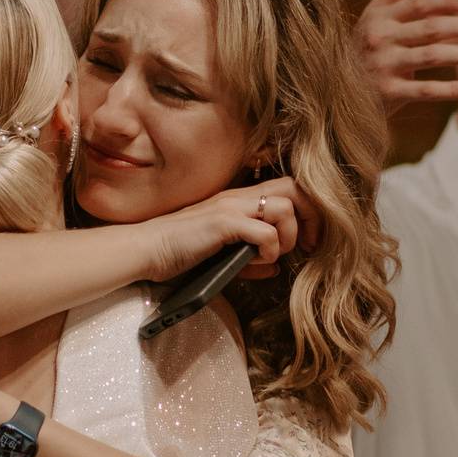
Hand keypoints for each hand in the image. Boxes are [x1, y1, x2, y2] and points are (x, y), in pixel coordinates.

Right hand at [134, 177, 318, 284]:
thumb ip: (250, 258)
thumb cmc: (179, 252)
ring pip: (284, 208)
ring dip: (287, 236)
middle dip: (310, 216)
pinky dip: (269, 250)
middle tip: (308, 244)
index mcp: (239, 200)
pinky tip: (257, 262)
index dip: (308, 211)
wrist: (146, 249)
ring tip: (274, 255)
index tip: (309, 241)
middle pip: (294, 188)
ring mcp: (230, 207)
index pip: (288, 187)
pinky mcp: (222, 223)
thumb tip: (276, 268)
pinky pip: (264, 233)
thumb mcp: (222, 254)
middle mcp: (237, 197)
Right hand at [351, 0, 457, 116]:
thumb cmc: (364, 45)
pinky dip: (451, 90)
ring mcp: (384, 66)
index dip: (447, 1)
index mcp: (381, 18)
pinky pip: (425, 90)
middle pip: (430, 29)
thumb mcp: (374, 13)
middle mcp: (381, 39)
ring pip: (431, 57)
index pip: (419, 4)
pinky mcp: (388, 93)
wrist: (338, 90)